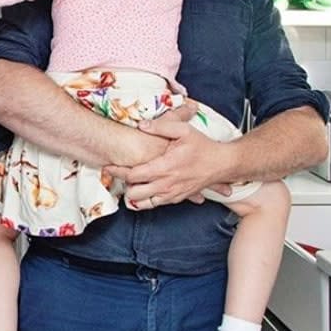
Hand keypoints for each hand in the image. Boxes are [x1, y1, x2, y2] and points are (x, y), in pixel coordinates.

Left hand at [106, 112, 231, 207]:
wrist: (223, 164)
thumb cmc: (203, 147)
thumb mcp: (184, 130)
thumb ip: (161, 126)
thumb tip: (141, 125)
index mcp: (165, 167)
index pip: (133, 175)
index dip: (117, 171)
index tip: (107, 166)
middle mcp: (166, 184)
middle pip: (133, 193)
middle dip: (123, 184)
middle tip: (118, 173)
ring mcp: (171, 194)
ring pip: (142, 203)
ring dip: (133, 194)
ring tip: (128, 182)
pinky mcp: (176, 199)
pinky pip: (154, 205)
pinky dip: (144, 200)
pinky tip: (141, 188)